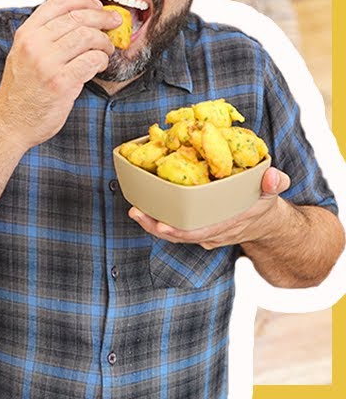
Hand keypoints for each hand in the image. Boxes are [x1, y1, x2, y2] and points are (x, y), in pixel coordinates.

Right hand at [0, 0, 119, 149]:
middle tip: (115, 23)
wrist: (10, 122)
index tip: (97, 6)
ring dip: (104, 41)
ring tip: (106, 49)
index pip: (58, 3)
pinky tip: (99, 65)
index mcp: (25, 34)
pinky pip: (92, 60)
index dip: (84, 1)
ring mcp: (47, 63)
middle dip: (103, 18)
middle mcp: (34, 44)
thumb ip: (43, 36)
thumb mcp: (22, 54)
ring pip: (88, 36)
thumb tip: (80, 20)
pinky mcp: (61, 82)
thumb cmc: (22, 90)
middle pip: (78, 17)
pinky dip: (102, 60)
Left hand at [128, 167, 292, 249]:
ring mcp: (205, 234)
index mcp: (230, 224)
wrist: (266, 223)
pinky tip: (143, 209)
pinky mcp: (198, 229)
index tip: (161, 225)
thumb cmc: (264, 203)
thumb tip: (274, 175)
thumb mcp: (273, 192)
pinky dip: (159, 221)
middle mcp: (214, 233)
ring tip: (135, 211)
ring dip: (153, 224)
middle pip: (182, 235)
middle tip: (137, 213)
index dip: (181, 230)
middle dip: (157, 226)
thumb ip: (275, 183)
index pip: (202, 231)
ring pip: (176, 234)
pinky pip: (177, 228)